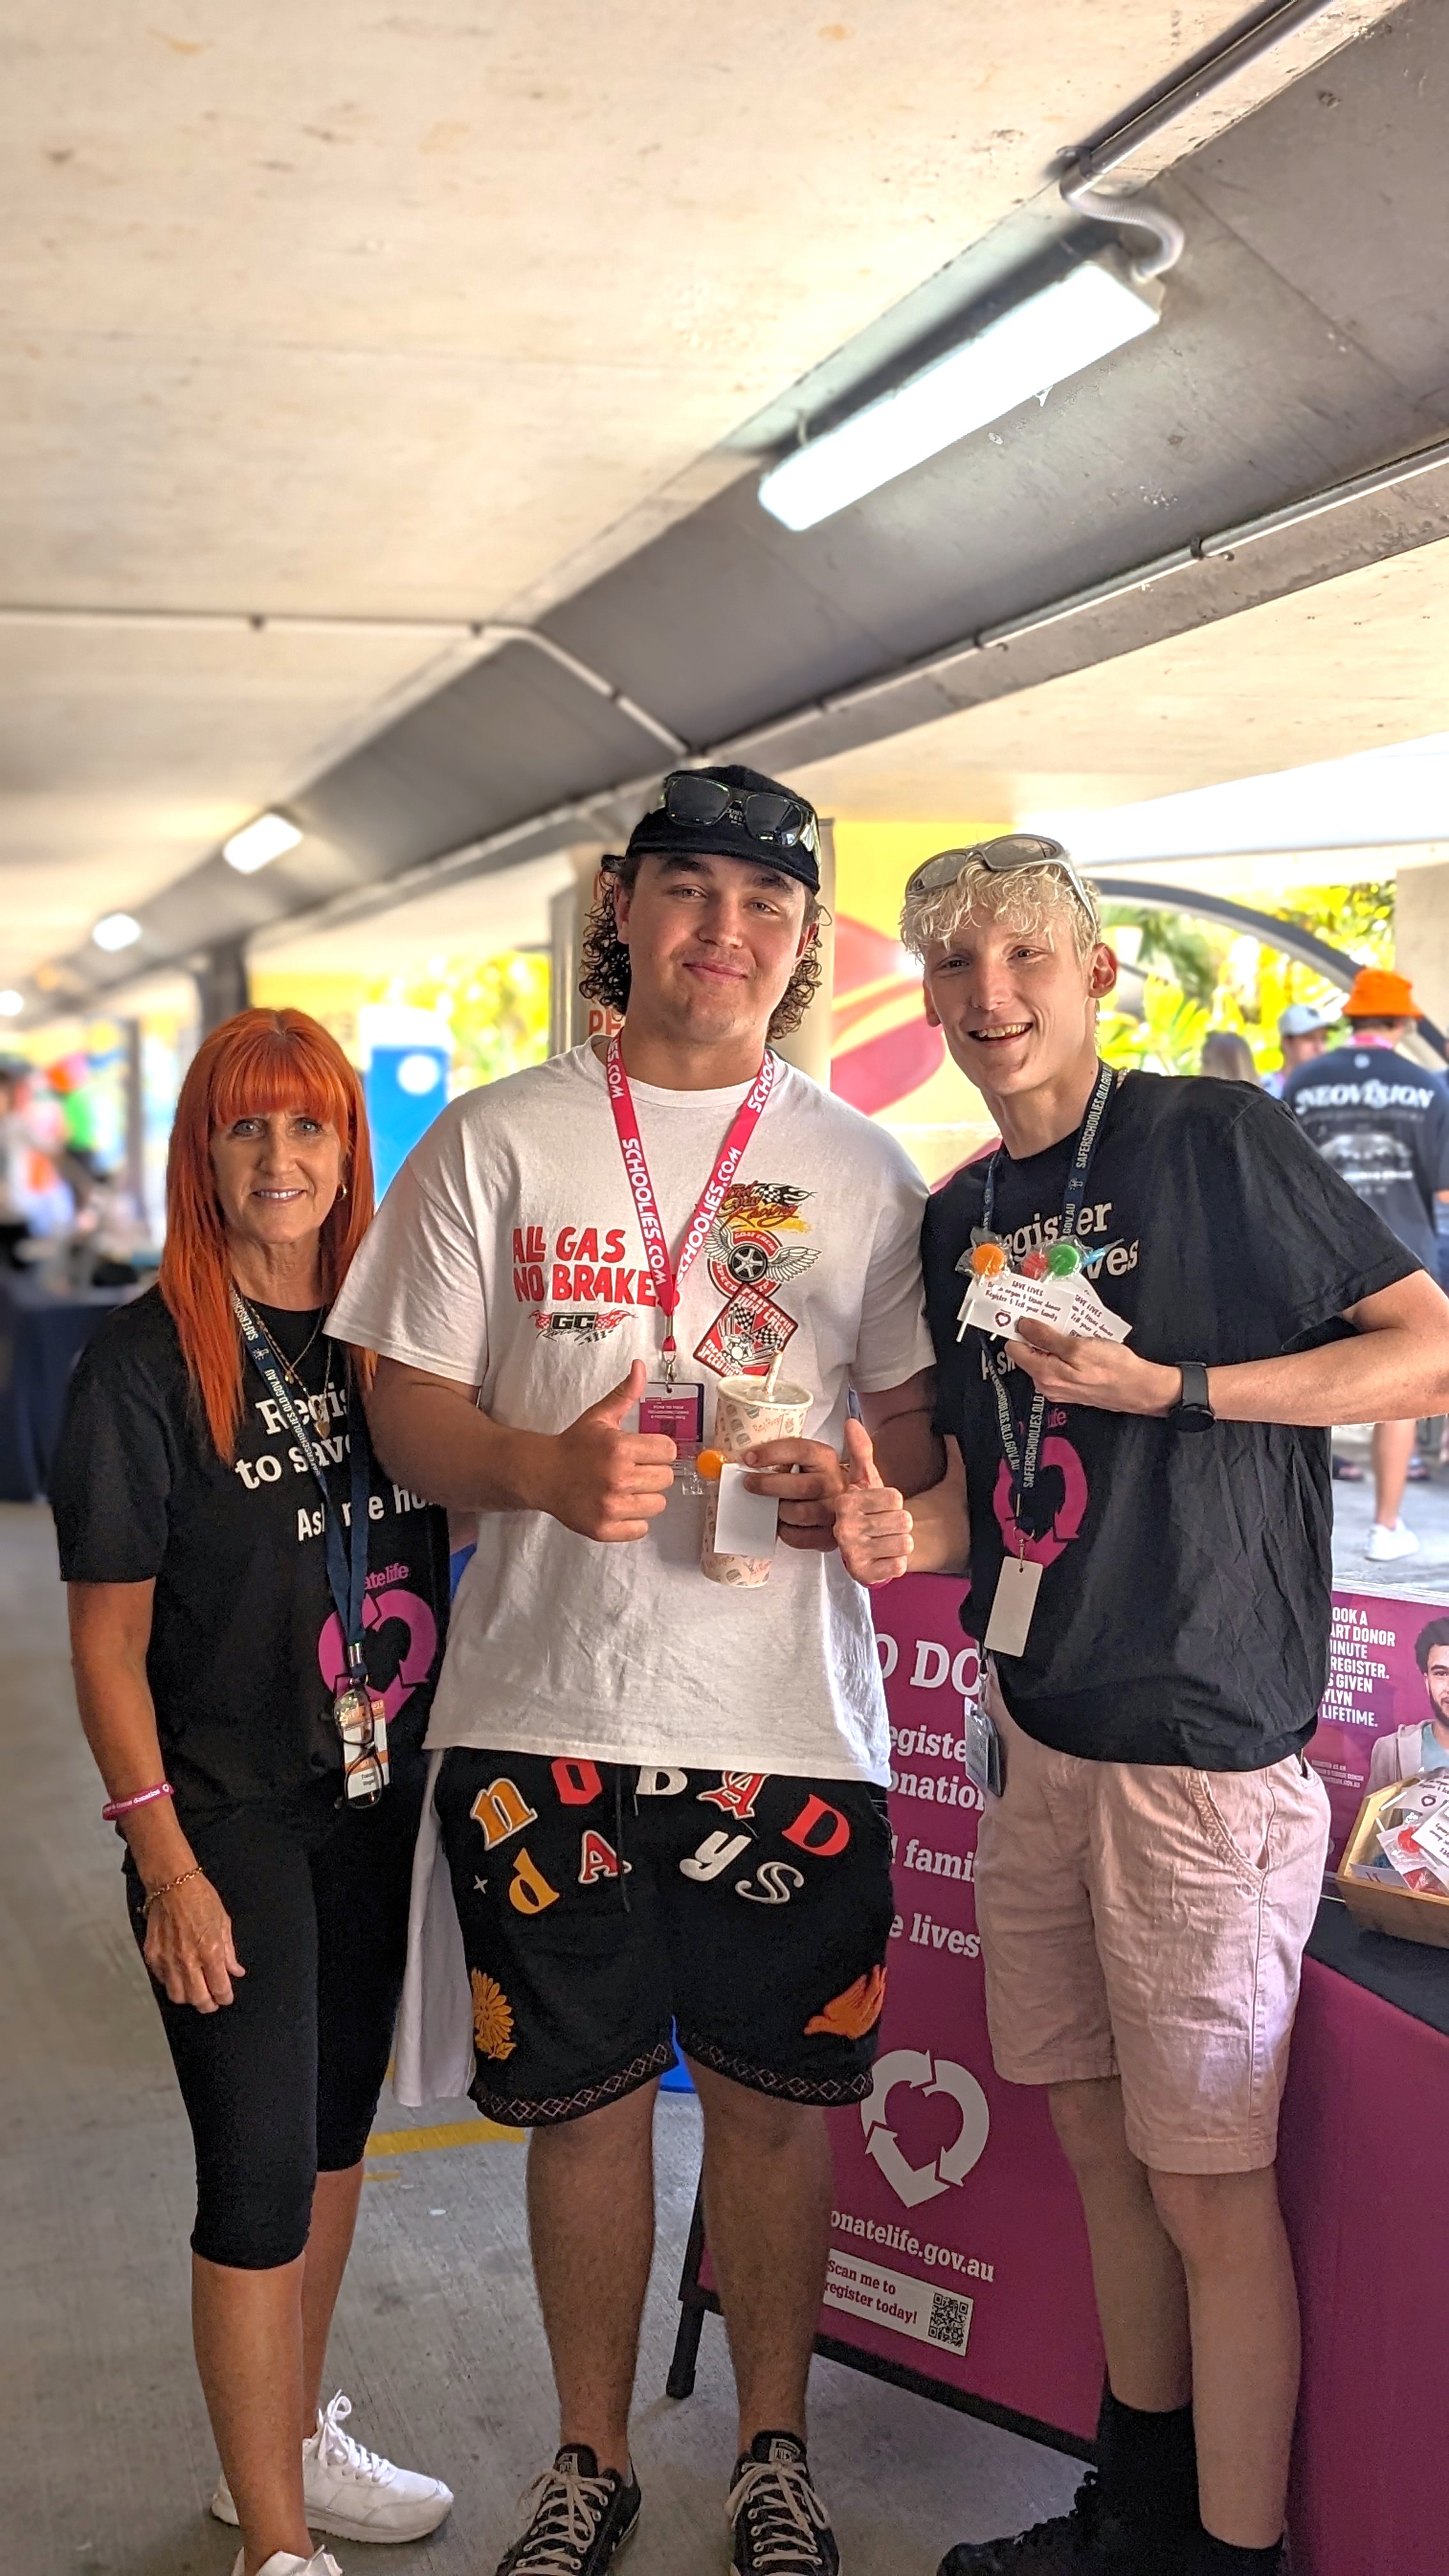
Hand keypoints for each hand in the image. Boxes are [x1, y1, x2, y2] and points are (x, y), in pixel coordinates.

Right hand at [143, 1872, 244, 2012]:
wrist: (172, 1884)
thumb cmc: (200, 1898)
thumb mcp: (223, 1922)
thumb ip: (229, 1952)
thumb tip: (236, 1971)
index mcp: (210, 1951)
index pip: (219, 1988)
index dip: (225, 1997)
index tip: (226, 1997)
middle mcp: (188, 1960)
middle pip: (198, 1999)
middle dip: (208, 2005)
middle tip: (212, 2001)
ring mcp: (167, 1960)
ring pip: (177, 1996)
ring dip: (189, 1998)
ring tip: (195, 1991)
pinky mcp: (152, 1956)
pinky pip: (162, 1981)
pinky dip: (172, 1984)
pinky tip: (179, 1977)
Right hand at [539, 1359, 676, 1541]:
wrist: (542, 1474)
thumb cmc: (574, 1445)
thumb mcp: (599, 1416)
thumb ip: (625, 1394)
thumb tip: (640, 1366)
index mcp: (620, 1448)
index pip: (669, 1451)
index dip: (658, 1450)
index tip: (644, 1451)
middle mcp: (618, 1478)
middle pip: (666, 1479)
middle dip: (653, 1472)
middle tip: (633, 1470)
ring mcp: (611, 1506)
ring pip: (657, 1504)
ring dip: (645, 1497)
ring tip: (626, 1488)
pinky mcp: (604, 1528)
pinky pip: (641, 1528)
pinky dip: (634, 1520)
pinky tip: (619, 1506)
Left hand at [744, 1437, 845, 1551]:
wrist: (841, 1500)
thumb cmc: (814, 1478)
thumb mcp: (805, 1460)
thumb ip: (783, 1459)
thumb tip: (749, 1463)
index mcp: (825, 1459)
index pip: (800, 1450)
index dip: (772, 1453)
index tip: (749, 1458)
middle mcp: (833, 1483)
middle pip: (800, 1486)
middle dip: (768, 1486)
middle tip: (749, 1484)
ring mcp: (833, 1511)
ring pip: (798, 1514)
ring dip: (778, 1511)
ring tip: (770, 1507)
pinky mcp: (828, 1535)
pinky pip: (799, 1537)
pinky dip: (784, 1531)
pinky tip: (781, 1523)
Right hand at [832, 1417, 912, 1586]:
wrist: (861, 1547)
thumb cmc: (867, 1510)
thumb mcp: (865, 1479)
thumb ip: (861, 1451)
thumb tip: (851, 1421)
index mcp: (847, 1501)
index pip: (895, 1497)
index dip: (894, 1502)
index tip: (880, 1506)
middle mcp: (845, 1527)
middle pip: (903, 1520)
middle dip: (900, 1524)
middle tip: (884, 1525)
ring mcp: (853, 1552)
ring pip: (904, 1543)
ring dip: (900, 1543)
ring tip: (885, 1540)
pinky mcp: (863, 1574)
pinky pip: (899, 1565)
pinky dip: (897, 1562)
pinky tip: (884, 1558)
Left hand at [1005, 1321, 1179, 1415]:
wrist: (1139, 1388)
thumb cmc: (1112, 1367)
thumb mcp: (1078, 1347)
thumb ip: (1046, 1337)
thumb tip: (1022, 1326)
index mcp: (1043, 1374)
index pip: (1014, 1348)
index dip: (1019, 1329)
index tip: (1027, 1312)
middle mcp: (1045, 1384)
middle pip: (1028, 1352)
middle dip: (1037, 1333)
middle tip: (1052, 1315)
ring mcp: (1058, 1387)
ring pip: (1044, 1357)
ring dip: (1052, 1340)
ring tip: (1069, 1326)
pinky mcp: (1070, 1386)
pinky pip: (1058, 1363)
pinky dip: (1063, 1350)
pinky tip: (1078, 1340)